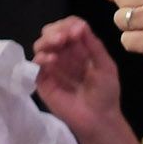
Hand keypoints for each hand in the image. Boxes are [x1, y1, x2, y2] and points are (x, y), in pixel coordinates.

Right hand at [32, 17, 126, 138]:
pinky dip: (42, 58)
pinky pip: (36, 65)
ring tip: (58, 43)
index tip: (78, 30)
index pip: (70, 27)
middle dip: (57, 30)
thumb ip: (93, 46)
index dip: (71, 25)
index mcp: (81, 49)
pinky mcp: (43, 81)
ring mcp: (52, 67)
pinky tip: (52, 60)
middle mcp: (64, 54)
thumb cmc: (105, 92)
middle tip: (64, 37)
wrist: (98, 118)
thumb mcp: (105, 65)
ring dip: (48, 40)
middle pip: (52, 33)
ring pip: (41, 45)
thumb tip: (79, 25)